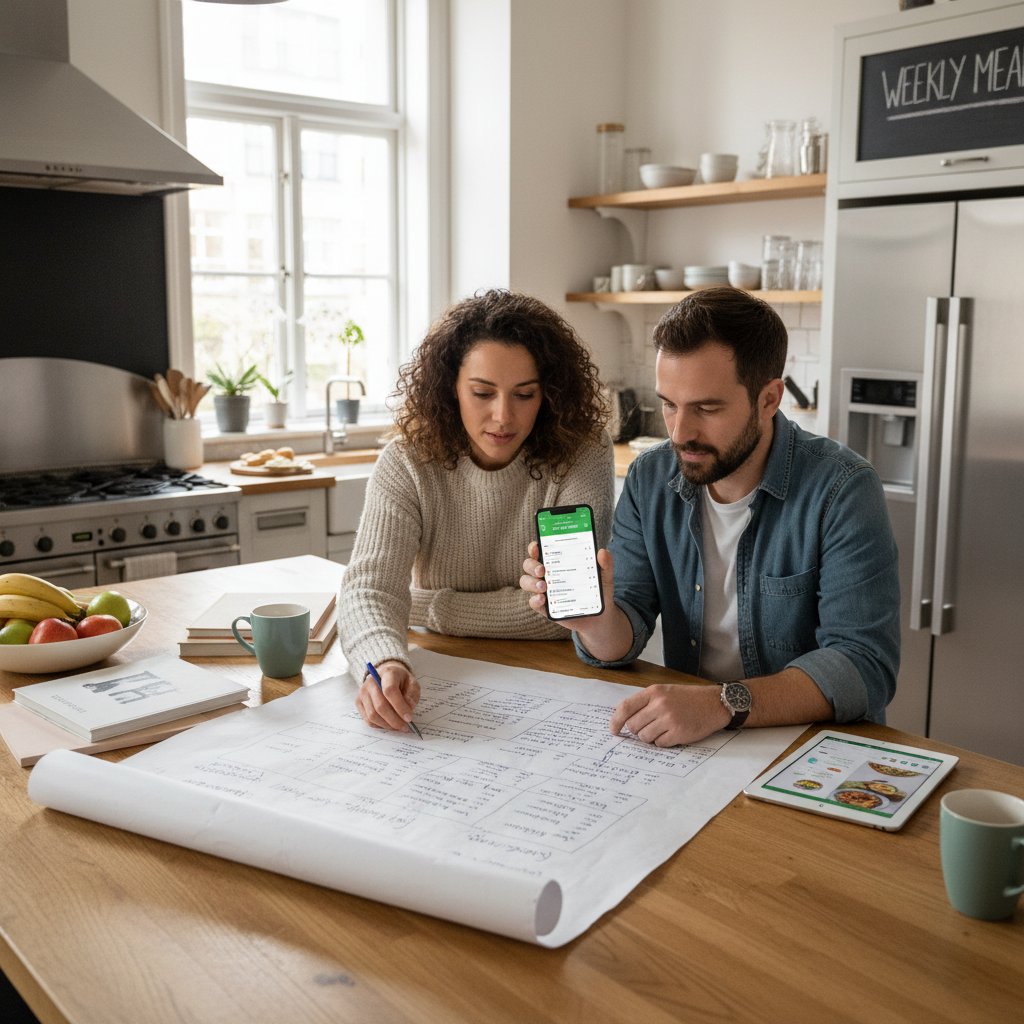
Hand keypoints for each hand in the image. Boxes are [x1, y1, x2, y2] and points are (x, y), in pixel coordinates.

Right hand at [356, 660, 420, 731]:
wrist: (386, 676)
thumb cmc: (400, 681)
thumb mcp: (412, 683)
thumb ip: (412, 695)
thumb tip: (408, 708)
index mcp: (387, 673)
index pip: (390, 690)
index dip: (400, 706)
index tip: (409, 718)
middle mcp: (371, 682)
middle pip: (380, 706)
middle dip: (394, 720)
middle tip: (405, 726)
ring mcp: (362, 692)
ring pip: (372, 715)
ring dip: (387, 725)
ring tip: (398, 726)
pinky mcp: (358, 702)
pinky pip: (367, 719)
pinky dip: (379, 725)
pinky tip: (389, 724)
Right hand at [519, 541, 615, 631]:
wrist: (599, 617)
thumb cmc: (598, 591)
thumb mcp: (604, 577)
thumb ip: (605, 564)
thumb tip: (603, 552)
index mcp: (557, 562)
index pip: (539, 551)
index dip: (534, 547)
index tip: (536, 546)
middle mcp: (546, 575)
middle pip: (528, 565)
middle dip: (531, 565)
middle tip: (542, 569)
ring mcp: (543, 591)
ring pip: (526, 582)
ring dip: (531, 582)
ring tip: (544, 586)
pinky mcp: (545, 608)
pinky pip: (532, 602)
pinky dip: (534, 600)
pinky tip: (543, 599)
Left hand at [609, 683, 729, 746]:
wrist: (714, 703)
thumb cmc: (688, 698)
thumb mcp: (665, 691)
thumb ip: (646, 702)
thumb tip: (623, 718)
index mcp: (654, 692)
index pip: (626, 707)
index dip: (616, 721)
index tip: (613, 730)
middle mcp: (659, 704)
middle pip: (633, 725)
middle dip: (637, 731)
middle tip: (648, 728)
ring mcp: (669, 719)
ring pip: (644, 736)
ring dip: (650, 737)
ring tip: (662, 730)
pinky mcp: (678, 732)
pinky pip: (659, 743)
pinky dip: (663, 742)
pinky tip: (672, 734)